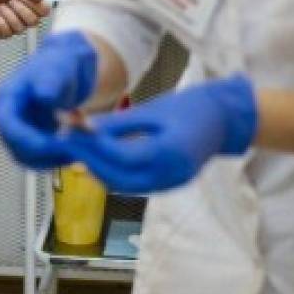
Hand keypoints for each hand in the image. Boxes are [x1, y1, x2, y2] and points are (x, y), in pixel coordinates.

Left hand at [0, 0, 49, 38]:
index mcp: (29, 2)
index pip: (45, 11)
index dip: (37, 6)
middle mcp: (22, 15)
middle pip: (34, 22)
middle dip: (21, 10)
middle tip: (10, 0)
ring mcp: (11, 24)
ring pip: (20, 29)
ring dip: (9, 15)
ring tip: (0, 6)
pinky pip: (6, 34)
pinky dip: (0, 23)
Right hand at [0, 30, 97, 169]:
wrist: (69, 68)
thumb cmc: (60, 63)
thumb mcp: (57, 68)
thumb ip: (50, 80)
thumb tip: (44, 95)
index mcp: (7, 98)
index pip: (7, 124)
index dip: (25, 138)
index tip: (49, 144)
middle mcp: (9, 117)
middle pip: (16, 146)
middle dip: (43, 152)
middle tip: (71, 149)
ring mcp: (20, 130)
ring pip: (29, 158)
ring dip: (52, 159)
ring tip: (77, 148)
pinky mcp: (34, 141)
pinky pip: (42, 158)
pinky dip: (58, 157)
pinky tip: (77, 147)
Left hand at [66, 75, 258, 193]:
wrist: (225, 120)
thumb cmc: (191, 107)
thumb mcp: (152, 109)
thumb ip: (118, 123)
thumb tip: (83, 127)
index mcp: (168, 152)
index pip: (120, 157)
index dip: (91, 147)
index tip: (69, 134)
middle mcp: (169, 174)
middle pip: (118, 178)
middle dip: (90, 161)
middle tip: (67, 143)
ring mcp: (170, 184)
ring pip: (124, 187)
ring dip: (99, 171)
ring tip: (78, 150)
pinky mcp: (168, 185)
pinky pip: (135, 186)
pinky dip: (114, 176)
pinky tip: (99, 160)